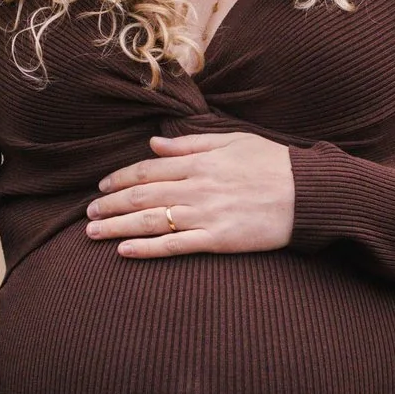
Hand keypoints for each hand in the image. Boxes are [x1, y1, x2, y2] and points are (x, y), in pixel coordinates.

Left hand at [86, 132, 294, 257]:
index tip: (102, 186)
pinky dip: (147, 249)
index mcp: (199, 161)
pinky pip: (175, 245)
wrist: (307, 194)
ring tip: (93, 233)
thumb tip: (155, 143)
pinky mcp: (218, 240)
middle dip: (110, 204)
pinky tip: (125, 252)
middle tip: (87, 212)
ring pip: (150, 220)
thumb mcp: (232, 141)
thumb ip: (191, 143)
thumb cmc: (273, 164)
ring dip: (117, 227)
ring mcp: (206, 214)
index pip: (148, 169)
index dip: (120, 178)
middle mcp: (197, 187)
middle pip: (142, 195)